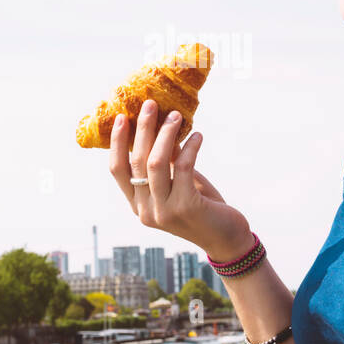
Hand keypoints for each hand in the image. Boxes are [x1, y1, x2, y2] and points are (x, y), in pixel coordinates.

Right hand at [109, 99, 252, 257]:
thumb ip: (168, 161)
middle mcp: (146, 211)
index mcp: (138, 205)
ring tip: (176, 115)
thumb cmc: (203, 208)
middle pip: (137, 161)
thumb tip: (161, 125)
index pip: (118, 170)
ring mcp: (164, 211)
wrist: (227, 239)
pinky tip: (198, 136)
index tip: (122, 117)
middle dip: (144, 129)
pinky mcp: (186, 207)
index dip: (117, 142)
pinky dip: (190, 147)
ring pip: (156, 162)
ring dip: (166, 134)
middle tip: (152, 104)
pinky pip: (184, 166)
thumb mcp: (180, 183)